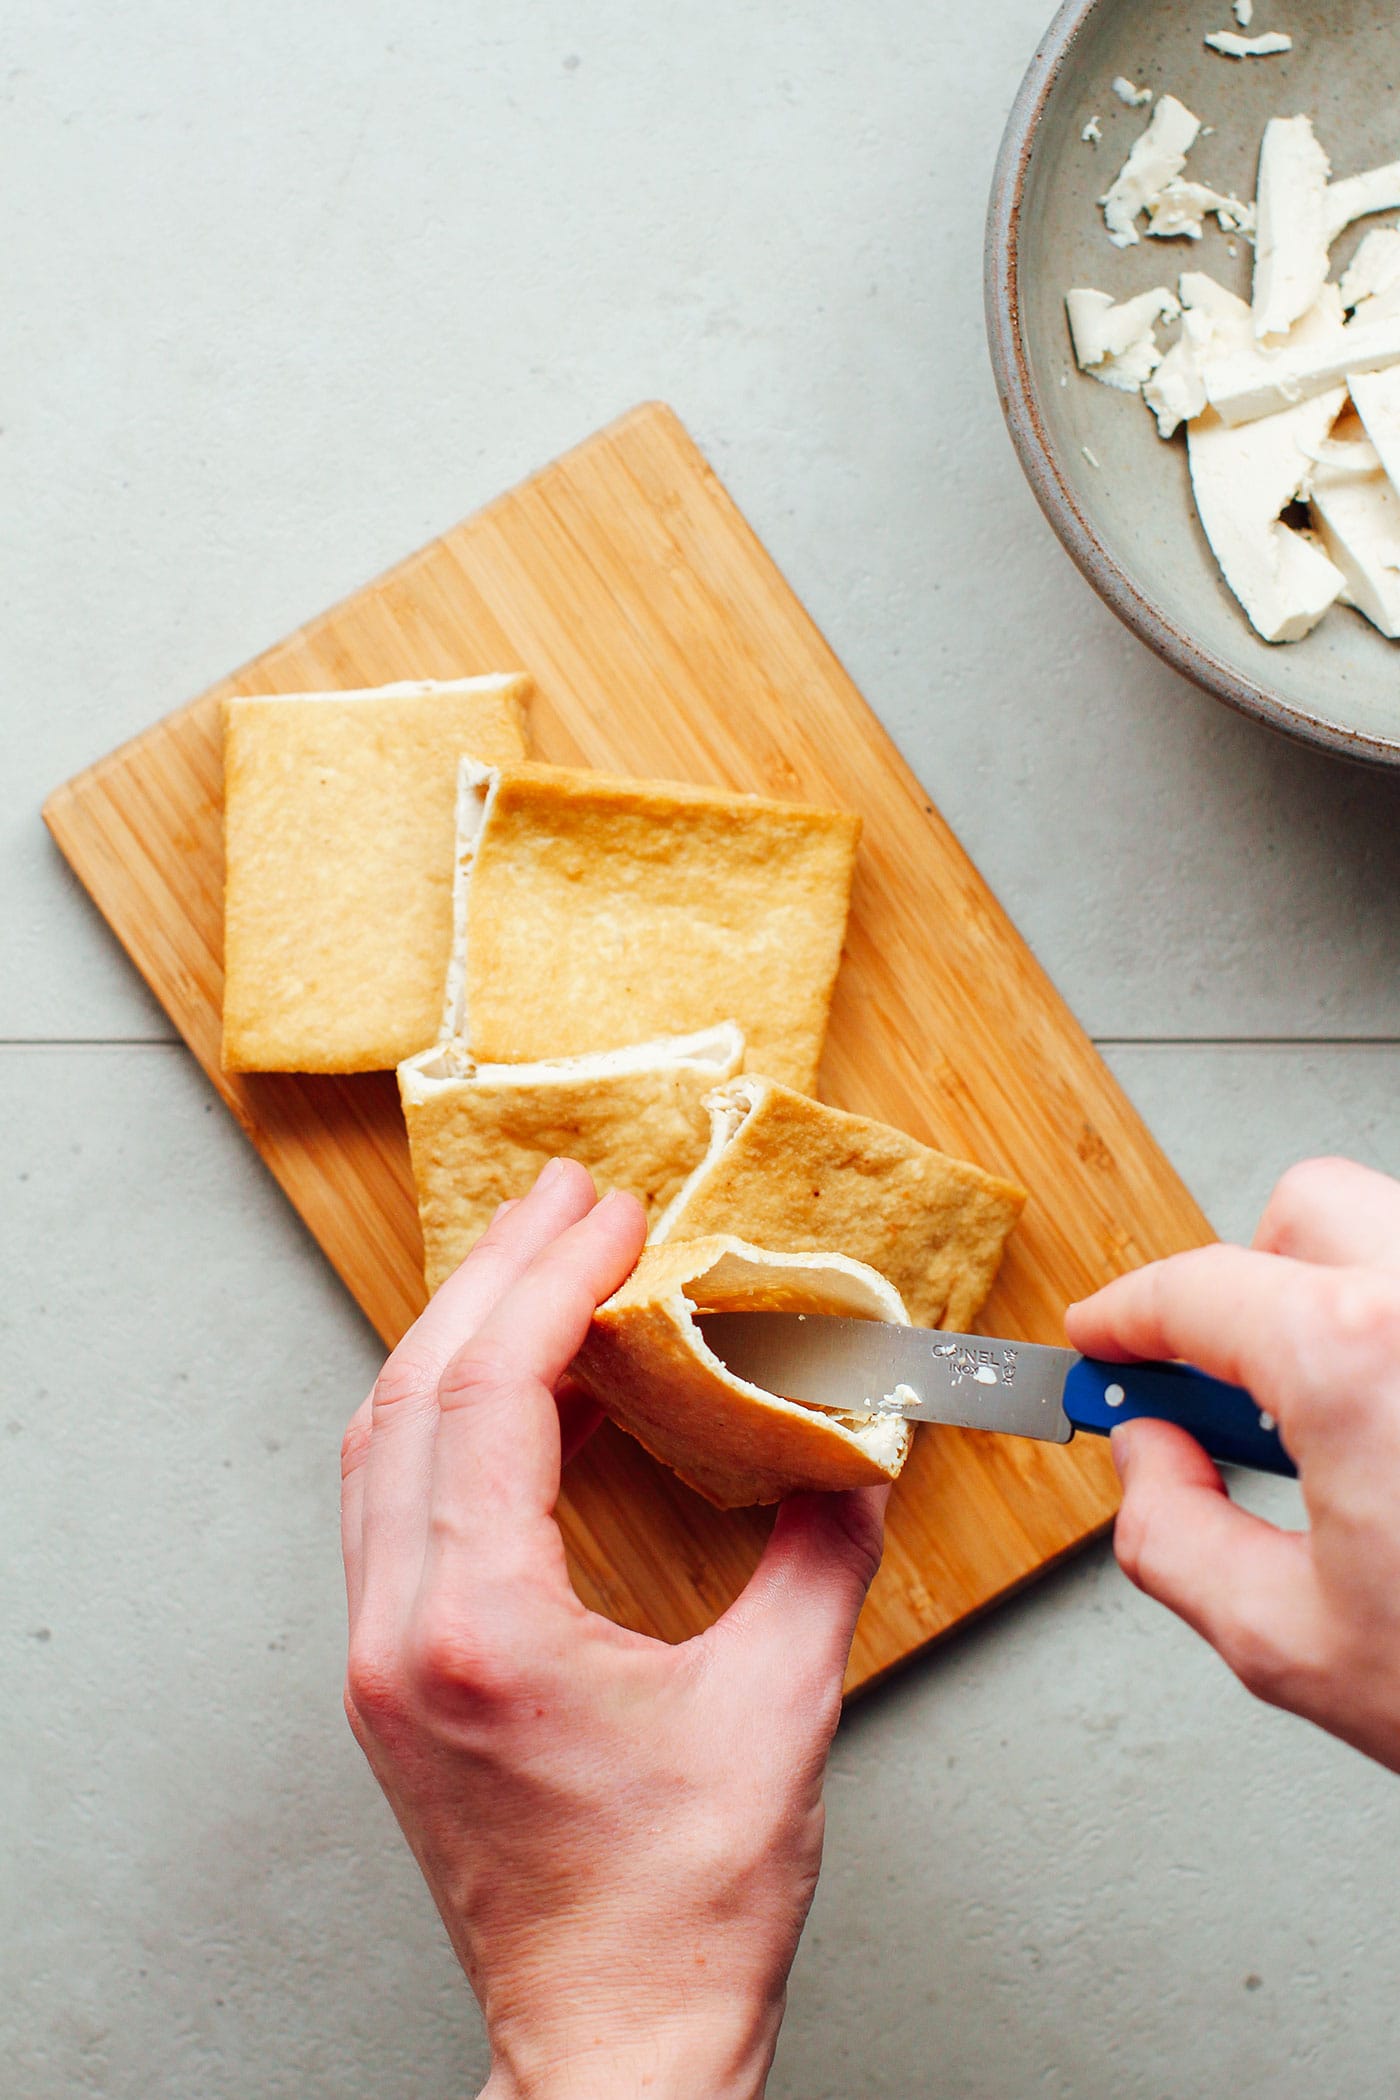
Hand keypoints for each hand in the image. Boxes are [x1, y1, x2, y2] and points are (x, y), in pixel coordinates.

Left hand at [340, 1159, 886, 2099]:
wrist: (611, 2040)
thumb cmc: (682, 1912)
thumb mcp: (779, 1714)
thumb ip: (823, 1560)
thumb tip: (855, 1453)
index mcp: (481, 1635)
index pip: (490, 1399)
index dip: (548, 1285)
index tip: (610, 1217)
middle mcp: (399, 1635)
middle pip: (414, 1396)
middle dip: (494, 1275)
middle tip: (567, 1197)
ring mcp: (378, 1657)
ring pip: (386, 1442)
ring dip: (461, 1336)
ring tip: (541, 1263)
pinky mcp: (390, 1674)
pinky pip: (396, 1500)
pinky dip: (452, 1414)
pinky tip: (521, 1388)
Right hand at [1066, 1157, 1399, 1774]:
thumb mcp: (1291, 1641)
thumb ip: (1172, 1534)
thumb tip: (1151, 1461)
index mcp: (1358, 1361)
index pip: (1199, 1289)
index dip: (1128, 1314)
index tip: (1108, 1338)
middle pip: (1307, 1212)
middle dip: (1247, 1280)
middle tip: (1225, 1379)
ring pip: (1397, 1241)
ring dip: (1343, 1302)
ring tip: (1345, 1424)